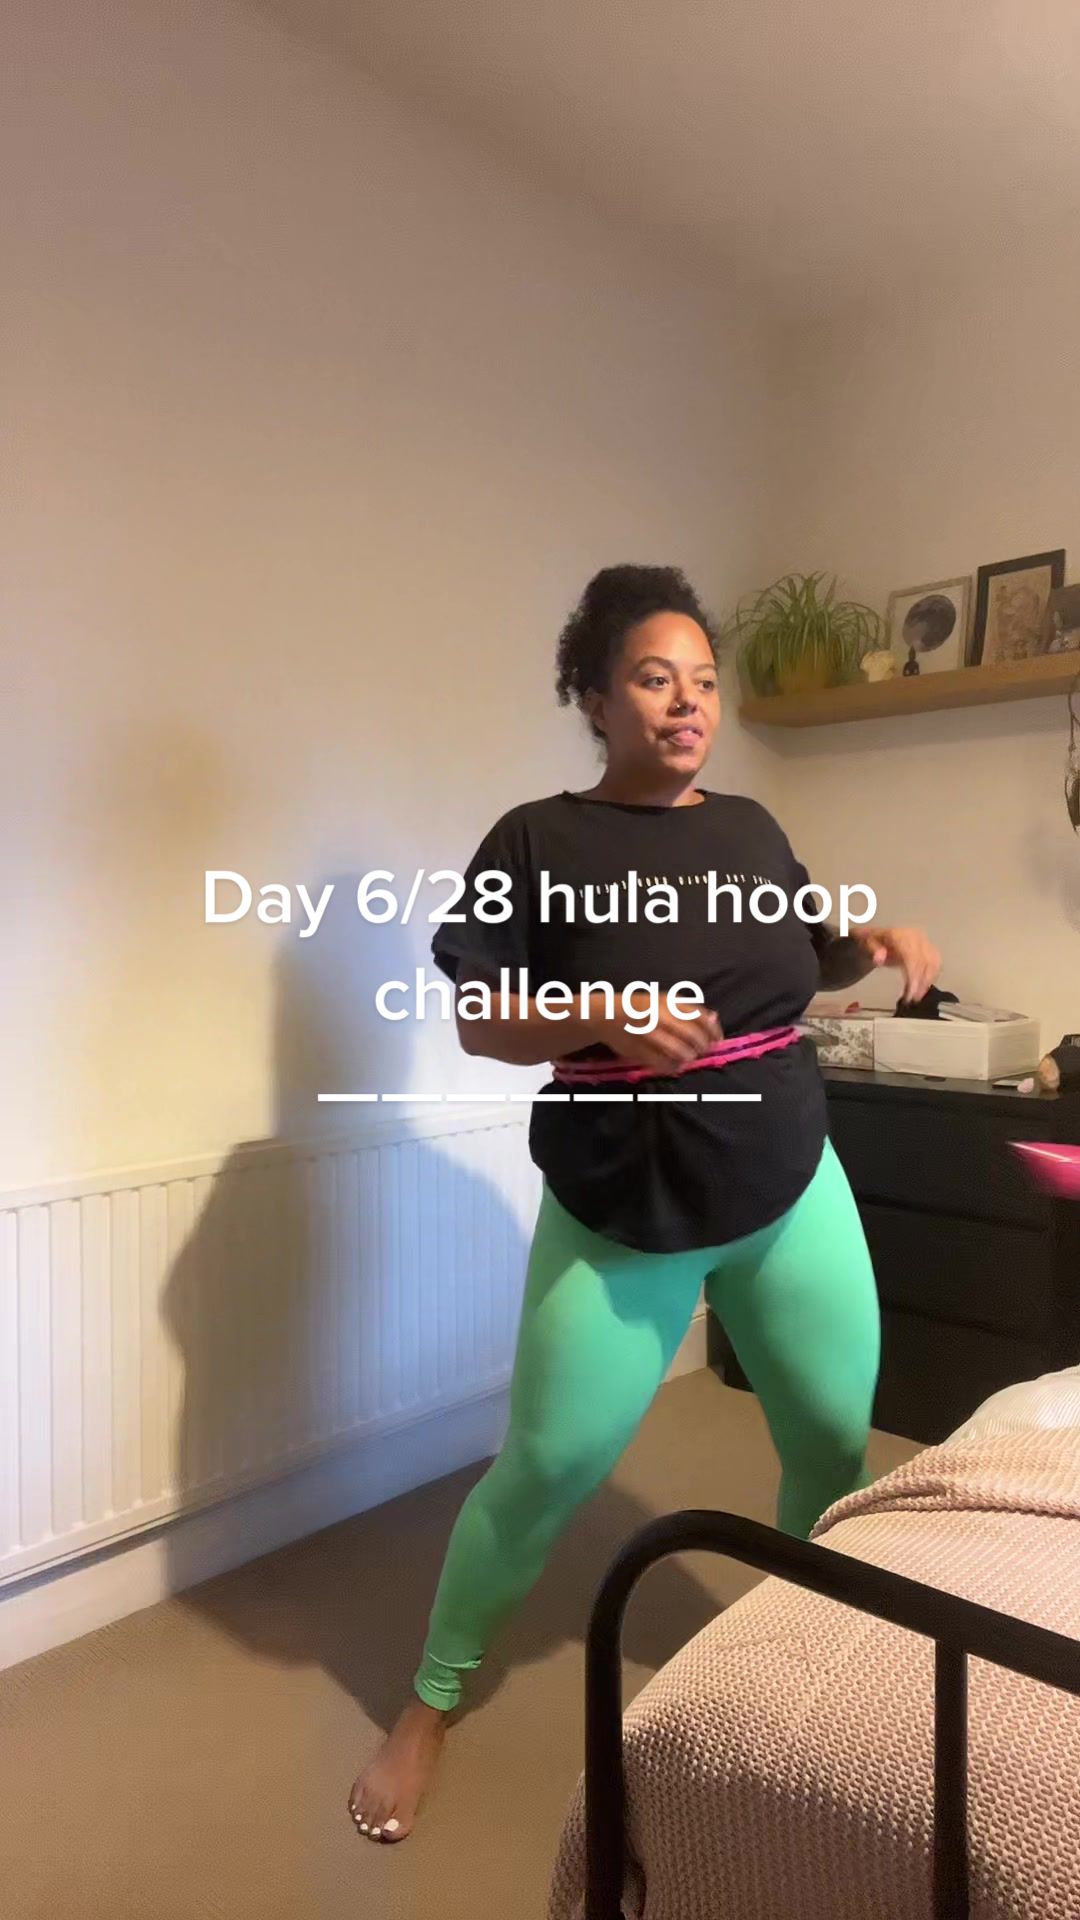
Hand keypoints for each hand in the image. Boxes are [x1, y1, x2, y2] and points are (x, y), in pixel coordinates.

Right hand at [593, 1003, 722, 1072]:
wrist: (605, 1014)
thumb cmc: (639, 1007)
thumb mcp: (664, 1001)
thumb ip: (688, 1009)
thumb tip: (715, 1018)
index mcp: (667, 1002)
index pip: (699, 1017)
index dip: (712, 1031)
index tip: (718, 1040)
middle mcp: (659, 1016)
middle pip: (692, 1035)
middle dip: (702, 1047)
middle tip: (703, 1051)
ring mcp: (648, 1033)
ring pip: (678, 1050)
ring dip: (688, 1057)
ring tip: (689, 1058)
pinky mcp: (638, 1049)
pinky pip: (661, 1062)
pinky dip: (672, 1066)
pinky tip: (675, 1066)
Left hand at [855, 925, 940, 1003]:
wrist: (879, 936)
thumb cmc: (873, 942)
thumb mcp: (866, 944)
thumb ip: (873, 950)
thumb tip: (879, 959)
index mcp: (901, 935)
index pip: (912, 956)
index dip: (913, 976)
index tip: (910, 993)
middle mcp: (916, 937)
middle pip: (925, 961)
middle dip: (921, 983)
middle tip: (913, 999)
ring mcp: (925, 942)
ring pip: (934, 963)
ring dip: (927, 982)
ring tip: (917, 997)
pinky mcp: (930, 948)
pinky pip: (937, 964)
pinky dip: (932, 977)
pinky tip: (923, 989)